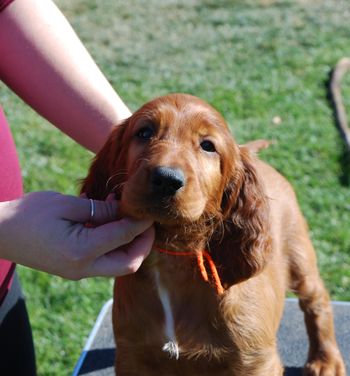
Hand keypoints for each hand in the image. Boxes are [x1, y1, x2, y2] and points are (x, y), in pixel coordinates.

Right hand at [0, 191, 153, 278]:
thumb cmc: (27, 214)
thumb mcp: (66, 205)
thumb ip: (99, 210)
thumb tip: (125, 210)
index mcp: (81, 251)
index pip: (125, 237)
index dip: (142, 223)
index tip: (152, 210)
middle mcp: (83, 268)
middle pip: (129, 263)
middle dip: (143, 243)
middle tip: (146, 222)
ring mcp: (78, 271)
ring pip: (118, 264)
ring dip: (128, 242)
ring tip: (125, 215)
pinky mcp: (74, 268)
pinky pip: (103, 259)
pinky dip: (112, 243)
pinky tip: (107, 219)